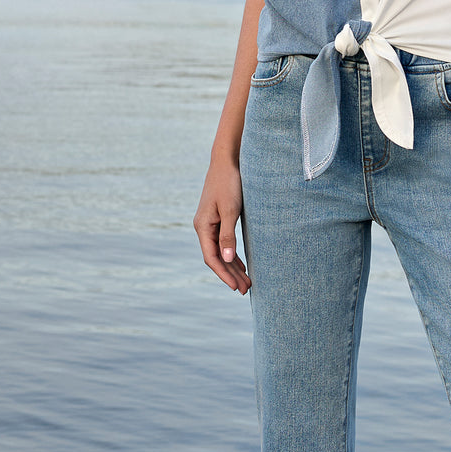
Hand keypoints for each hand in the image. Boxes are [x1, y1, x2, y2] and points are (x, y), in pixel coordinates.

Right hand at [193, 157, 250, 293]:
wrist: (227, 161)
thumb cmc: (229, 183)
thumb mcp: (231, 210)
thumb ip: (228, 236)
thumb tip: (227, 260)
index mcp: (203, 226)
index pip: (211, 258)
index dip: (224, 274)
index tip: (236, 287)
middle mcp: (204, 228)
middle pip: (217, 258)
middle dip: (231, 275)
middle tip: (246, 290)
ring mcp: (211, 224)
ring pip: (222, 252)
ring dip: (233, 267)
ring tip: (247, 283)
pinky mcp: (220, 219)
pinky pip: (225, 244)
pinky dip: (234, 256)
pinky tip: (242, 265)